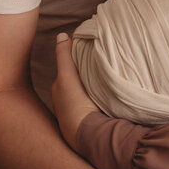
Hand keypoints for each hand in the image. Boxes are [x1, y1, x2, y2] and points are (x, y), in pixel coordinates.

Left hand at [51, 32, 100, 149]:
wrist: (87, 134)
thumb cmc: (74, 104)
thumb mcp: (66, 76)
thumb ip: (64, 56)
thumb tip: (61, 35)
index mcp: (59, 90)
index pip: (68, 70)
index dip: (76, 60)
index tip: (88, 51)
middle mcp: (66, 101)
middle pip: (77, 80)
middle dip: (85, 72)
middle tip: (100, 62)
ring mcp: (78, 111)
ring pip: (86, 90)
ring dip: (94, 84)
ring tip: (107, 75)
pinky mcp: (90, 119)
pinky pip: (95, 101)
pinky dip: (100, 94)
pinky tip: (109, 92)